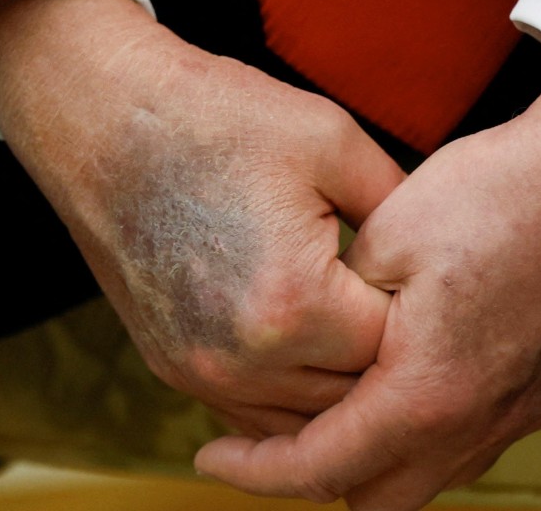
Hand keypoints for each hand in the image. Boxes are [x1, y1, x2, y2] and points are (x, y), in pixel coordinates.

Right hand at [0, 0, 404, 436]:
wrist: (104, 120)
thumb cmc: (218, 118)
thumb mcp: (334, 142)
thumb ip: (401, 209)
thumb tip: (436, 250)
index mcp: (294, 306)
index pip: (394, 349)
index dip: (419, 312)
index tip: (424, 274)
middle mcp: (242, 360)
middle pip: (353, 396)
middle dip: (386, 355)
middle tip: (401, 301)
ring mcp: (200, 373)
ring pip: (305, 421)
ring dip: (339, 383)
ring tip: (358, 322)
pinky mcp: (173, 369)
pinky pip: (253, 413)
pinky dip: (290, 393)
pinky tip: (308, 345)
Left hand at [194, 56, 540, 508]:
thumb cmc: (509, 190)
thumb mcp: (390, 235)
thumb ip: (346, 305)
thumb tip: (328, 326)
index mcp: (431, 391)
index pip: (322, 468)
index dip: (257, 472)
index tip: (217, 458)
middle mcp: (487, 419)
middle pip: (384, 495)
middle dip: (323, 473)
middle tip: (285, 429)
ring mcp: (532, 408)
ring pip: (439, 470)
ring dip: (386, 449)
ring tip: (352, 396)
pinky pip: (484, 434)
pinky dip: (439, 423)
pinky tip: (426, 367)